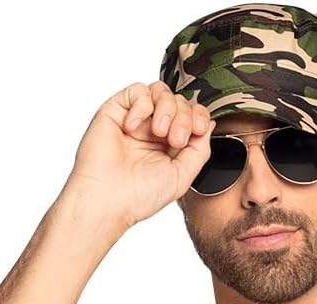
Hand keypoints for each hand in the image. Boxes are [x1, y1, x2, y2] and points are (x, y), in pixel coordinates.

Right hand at [66, 80, 215, 230]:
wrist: (107, 199)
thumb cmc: (139, 196)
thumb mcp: (182, 176)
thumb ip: (200, 150)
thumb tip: (209, 123)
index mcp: (170, 146)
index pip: (191, 117)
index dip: (199, 116)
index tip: (198, 130)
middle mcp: (153, 131)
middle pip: (180, 102)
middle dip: (184, 117)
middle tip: (175, 140)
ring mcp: (135, 120)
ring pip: (161, 92)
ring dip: (167, 108)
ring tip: (158, 132)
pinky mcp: (116, 111)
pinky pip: (137, 91)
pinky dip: (142, 105)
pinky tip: (133, 128)